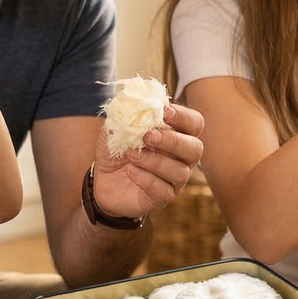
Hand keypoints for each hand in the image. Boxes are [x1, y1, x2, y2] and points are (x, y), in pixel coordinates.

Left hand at [91, 103, 203, 219]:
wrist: (102, 179)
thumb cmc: (118, 149)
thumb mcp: (117, 127)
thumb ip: (127, 113)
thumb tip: (133, 100)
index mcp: (177, 135)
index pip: (195, 123)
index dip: (183, 116)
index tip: (164, 111)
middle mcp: (182, 158)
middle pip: (195, 149)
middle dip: (173, 141)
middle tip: (148, 136)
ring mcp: (174, 180)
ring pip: (180, 172)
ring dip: (155, 161)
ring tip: (132, 155)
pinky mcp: (161, 198)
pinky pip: (164, 191)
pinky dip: (146, 179)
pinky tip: (131, 171)